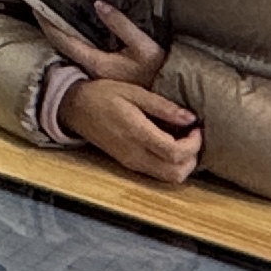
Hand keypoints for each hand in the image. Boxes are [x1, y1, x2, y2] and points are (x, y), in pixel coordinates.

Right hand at [64, 78, 203, 185]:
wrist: (75, 108)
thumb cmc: (103, 95)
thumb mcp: (134, 92)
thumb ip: (163, 107)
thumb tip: (190, 118)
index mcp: (137, 134)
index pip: (175, 153)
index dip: (194, 143)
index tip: (195, 127)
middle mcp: (135, 154)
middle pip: (175, 173)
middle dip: (192, 158)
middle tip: (192, 136)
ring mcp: (131, 162)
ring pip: (168, 178)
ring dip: (183, 164)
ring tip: (182, 141)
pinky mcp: (129, 164)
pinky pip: (157, 174)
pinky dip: (170, 165)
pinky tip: (168, 145)